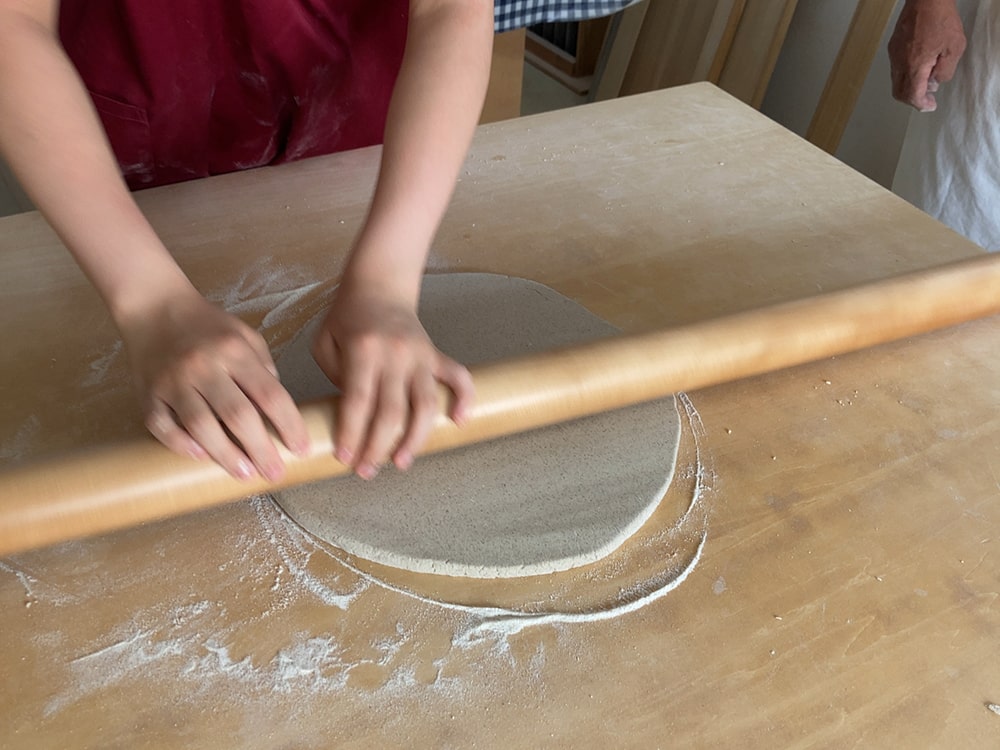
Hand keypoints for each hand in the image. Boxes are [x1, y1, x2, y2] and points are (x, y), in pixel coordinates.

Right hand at [119, 290, 308, 479]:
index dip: (289, 425)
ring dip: (225, 454)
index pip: (270, 395)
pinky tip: (200, 456)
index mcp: (234, 351)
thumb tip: (279, 408)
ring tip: (245, 473)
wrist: (154, 307)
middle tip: (276, 473)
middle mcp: (204, 366)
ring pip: (200, 426)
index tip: (301, 449)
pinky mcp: (148, 393)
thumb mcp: (245, 336)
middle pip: (238, 416)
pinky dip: (180, 443)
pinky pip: (161, 426)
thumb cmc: (207, 326)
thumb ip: (264, 368)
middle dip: (261, 449)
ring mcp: (173, 381)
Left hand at [312, 278, 473, 478]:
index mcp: (364, 350)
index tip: (345, 458)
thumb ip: (336, 378)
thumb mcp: (325, 343)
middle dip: (378, 447)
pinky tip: (458, 423)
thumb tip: (354, 417)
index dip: (351, 434)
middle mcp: (396, 355)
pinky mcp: (436, 355)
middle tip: (366, 471)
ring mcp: (421, 356)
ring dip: (415, 438)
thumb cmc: (347, 317)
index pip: (358, 402)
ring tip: (402, 462)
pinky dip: (464, 400)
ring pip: (426, 405)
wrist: (379, 285)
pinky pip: (459, 378)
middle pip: (392, 412)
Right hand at [889, 0, 966, 111]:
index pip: (912, 96)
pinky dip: (906, 74)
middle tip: (925, 99)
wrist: (926, 0)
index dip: (921, 105)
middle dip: (912, 99)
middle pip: (899, 92)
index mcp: (914, 66)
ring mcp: (894, 55)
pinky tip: (920, 65)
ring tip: (926, 80)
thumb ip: (945, 71)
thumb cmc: (940, 19)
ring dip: (909, 86)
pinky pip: (896, 68)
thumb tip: (936, 82)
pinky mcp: (894, 47)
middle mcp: (900, 63)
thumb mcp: (955, 48)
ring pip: (896, 80)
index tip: (929, 106)